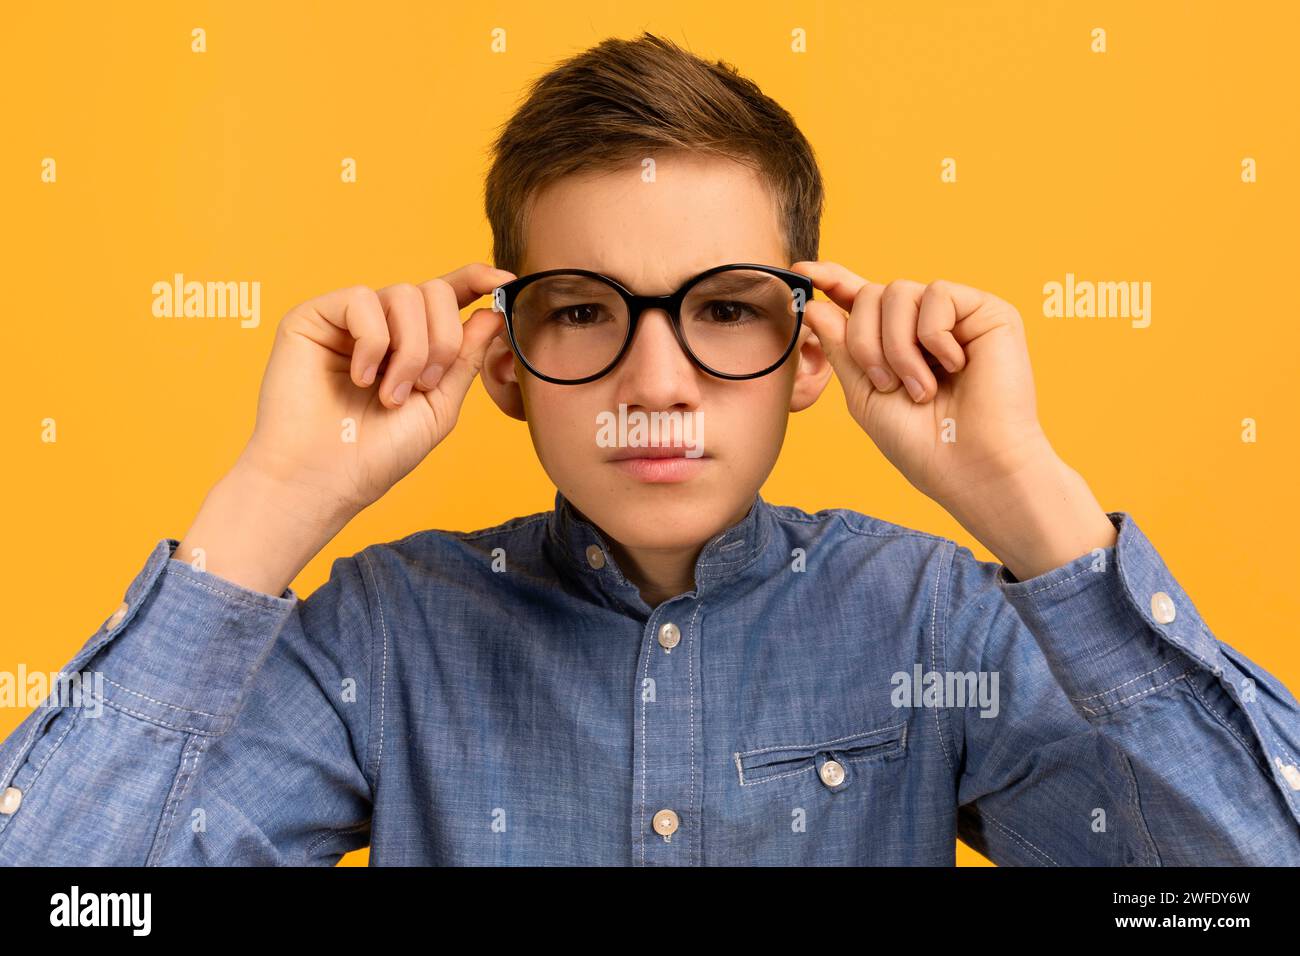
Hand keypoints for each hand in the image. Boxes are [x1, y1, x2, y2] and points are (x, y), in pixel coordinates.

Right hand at [237, 263, 514, 517]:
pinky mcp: (312, 317)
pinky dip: (372, 341)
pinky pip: (361, 299)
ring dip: (410, 349)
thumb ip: (464, 359)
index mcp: (412, 343)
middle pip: (433, 291)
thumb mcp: (438, 407)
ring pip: (403, 294)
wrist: (323, 479)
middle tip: (424, 385)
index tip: (505, 280)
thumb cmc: (376, 453)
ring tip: (390, 394)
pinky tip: (359, 378)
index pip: (447, 296)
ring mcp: (347, 320)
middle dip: (443, 339)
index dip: (475, 280)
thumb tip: (492, 313)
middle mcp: (381, 325)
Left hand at [793, 261, 1054, 511]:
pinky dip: (934, 336)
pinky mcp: (988, 312)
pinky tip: (956, 366)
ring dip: (898, 346)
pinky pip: (938, 294)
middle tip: (885, 384)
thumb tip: (816, 304)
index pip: (861, 299)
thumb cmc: (921, 442)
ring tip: (921, 388)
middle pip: (872, 294)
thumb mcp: (864, 395)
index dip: (832, 280)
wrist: (970, 466)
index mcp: (896, 342)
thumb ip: (841, 348)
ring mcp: (957, 316)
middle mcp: (925, 324)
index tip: (801, 272)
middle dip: (865, 341)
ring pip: (899, 291)